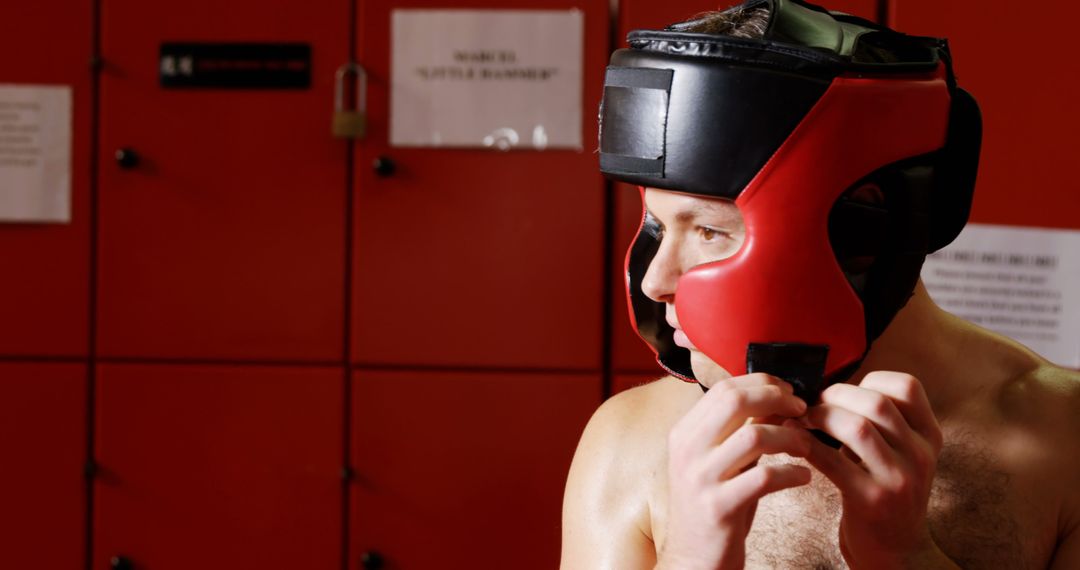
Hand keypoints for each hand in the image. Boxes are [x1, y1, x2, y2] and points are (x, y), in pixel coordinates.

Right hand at [659, 373, 812, 569]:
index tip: (789, 391)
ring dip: (790, 436)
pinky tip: (803, 477)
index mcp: (685, 433)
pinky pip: (765, 478)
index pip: (724, 388)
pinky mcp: (718, 508)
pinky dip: (792, 473)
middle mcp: (687, 450)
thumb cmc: (714, 507)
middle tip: (802, 409)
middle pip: (735, 400)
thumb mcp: (722, 463)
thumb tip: (779, 401)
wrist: (693, 560)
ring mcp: (700, 479)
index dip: (762, 382)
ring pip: (754, 435)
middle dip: (776, 398)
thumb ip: (743, 431)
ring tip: (807, 446)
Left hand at [796, 371, 951, 568]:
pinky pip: (832, 461)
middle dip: (835, 395)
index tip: (845, 390)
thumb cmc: (886, 491)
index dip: (870, 379)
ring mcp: (899, 478)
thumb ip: (882, 422)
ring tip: (802, 420)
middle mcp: (920, 454)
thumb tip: (830, 386)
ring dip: (821, 416)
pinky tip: (793, 441)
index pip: (907, 387)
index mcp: (929, 436)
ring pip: (858, 427)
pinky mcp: (871, 500)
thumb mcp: (901, 453)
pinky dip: (806, 444)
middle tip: (812, 403)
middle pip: (877, 402)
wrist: (896, 551)